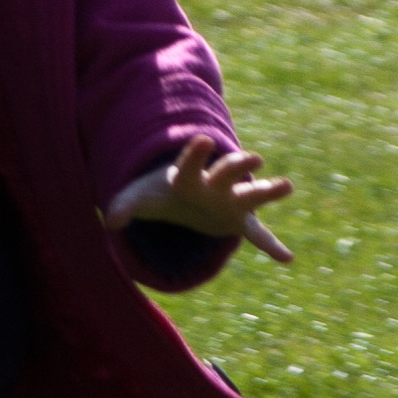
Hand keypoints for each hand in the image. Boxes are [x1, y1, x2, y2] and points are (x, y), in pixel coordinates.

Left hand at [108, 136, 296, 264]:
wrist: (182, 195)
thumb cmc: (160, 193)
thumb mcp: (140, 197)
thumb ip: (125, 205)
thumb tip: (111, 219)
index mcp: (188, 177)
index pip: (190, 164)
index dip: (194, 154)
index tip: (205, 139)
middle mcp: (214, 184)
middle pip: (228, 172)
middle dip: (240, 165)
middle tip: (255, 157)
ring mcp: (230, 201)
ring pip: (252, 194)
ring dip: (268, 190)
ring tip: (287, 185)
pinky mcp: (239, 220)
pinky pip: (258, 234)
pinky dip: (270, 245)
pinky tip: (286, 258)